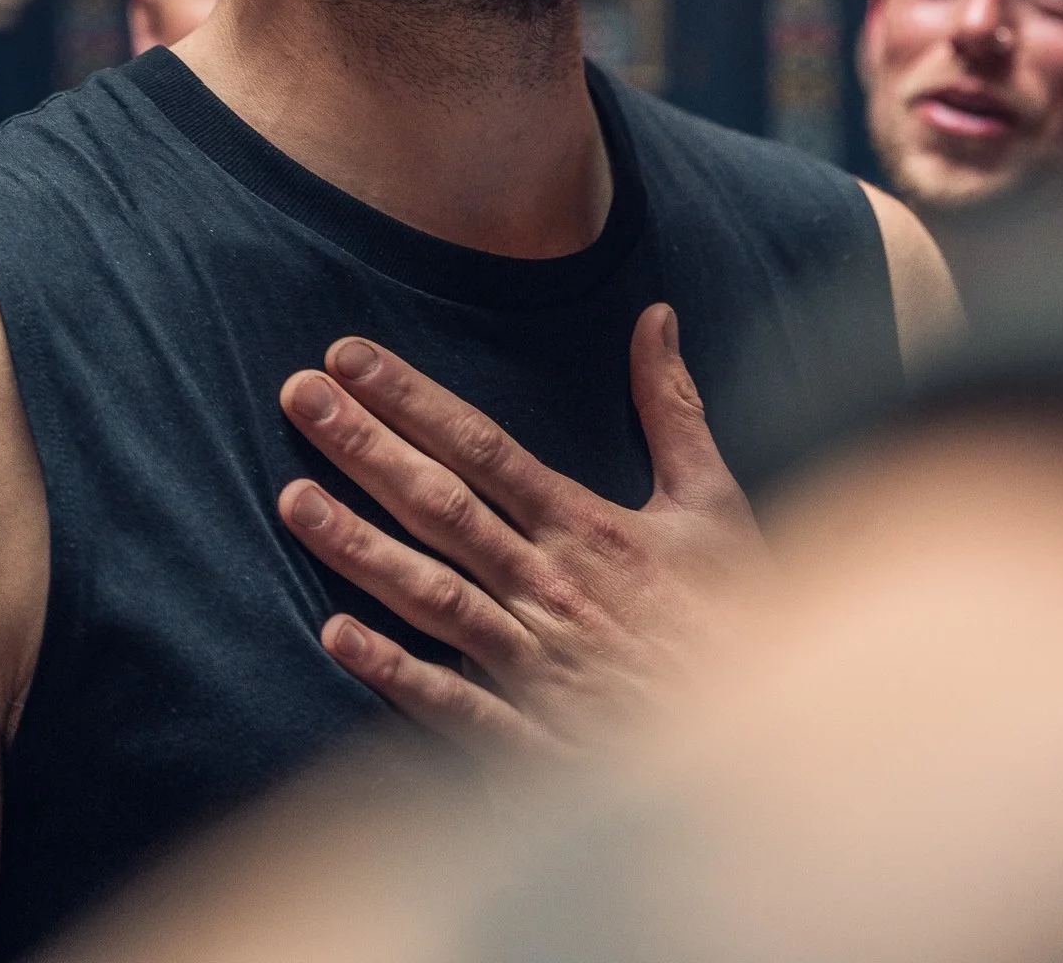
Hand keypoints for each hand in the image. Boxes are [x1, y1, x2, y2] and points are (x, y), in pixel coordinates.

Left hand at [277, 303, 765, 755]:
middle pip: (441, 504)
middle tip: (297, 397)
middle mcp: (551, 587)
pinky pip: (452, 700)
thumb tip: (656, 316)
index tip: (350, 358)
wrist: (770, 744)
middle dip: (363, 447)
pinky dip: (393, 670)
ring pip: (431, 593)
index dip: (412, 399)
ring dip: (358, 546)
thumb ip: (672, 409)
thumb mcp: (715, 501)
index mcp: (590, 528)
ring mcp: (535, 662)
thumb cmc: (739, 614)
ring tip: (292, 498)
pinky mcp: (532, 734)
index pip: (483, 446)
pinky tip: (334, 635)